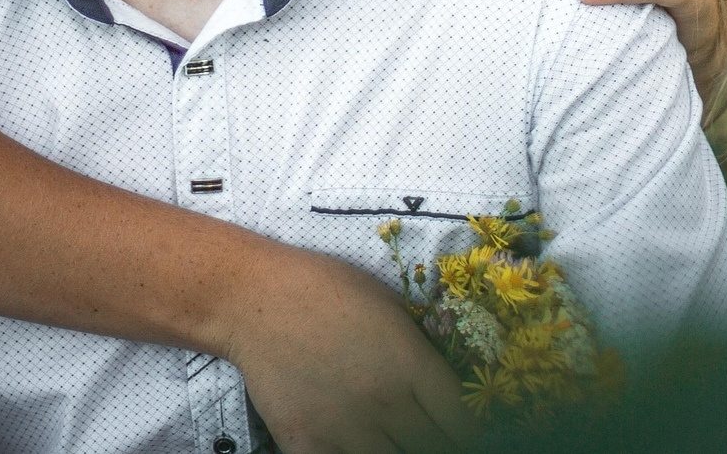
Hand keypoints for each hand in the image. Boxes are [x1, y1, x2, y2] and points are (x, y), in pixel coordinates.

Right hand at [222, 248, 474, 453]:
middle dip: (439, 445)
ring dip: (400, 453)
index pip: (461, 421)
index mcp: (411, 363)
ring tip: (396, 441)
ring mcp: (345, 428)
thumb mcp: (390, 308)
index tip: (467, 433)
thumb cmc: (327, 289)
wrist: (255, 299)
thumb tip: (444, 389)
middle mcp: (385, 402)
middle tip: (432, 438)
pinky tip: (357, 446)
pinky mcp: (306, 443)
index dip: (470, 432)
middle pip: (433, 448)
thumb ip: (419, 353)